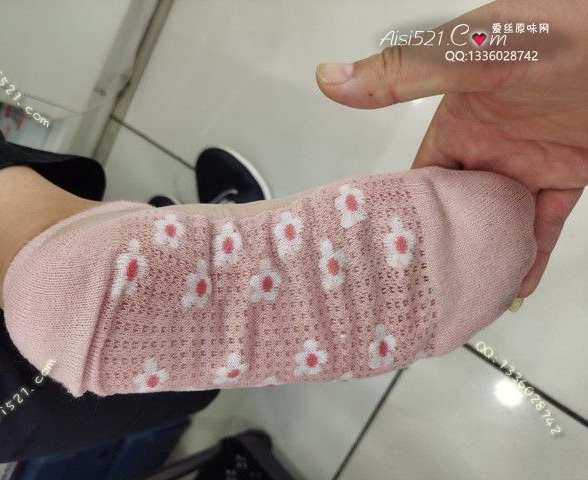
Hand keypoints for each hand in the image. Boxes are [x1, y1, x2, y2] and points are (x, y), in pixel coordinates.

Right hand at [316, 0, 587, 296]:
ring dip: (486, 260)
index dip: (402, 217)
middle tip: (424, 293)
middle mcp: (485, 148)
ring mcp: (525, 164)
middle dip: (443, 250)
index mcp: (454, 123)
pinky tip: (516, 288)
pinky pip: (544, 224)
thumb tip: (332, 78)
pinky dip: (531, 255)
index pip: (417, 180)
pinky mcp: (565, 174)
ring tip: (466, 301)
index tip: (384, 256)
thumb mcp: (474, 53)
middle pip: (456, 212)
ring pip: (498, 224)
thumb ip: (408, 72)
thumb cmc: (559, 31)